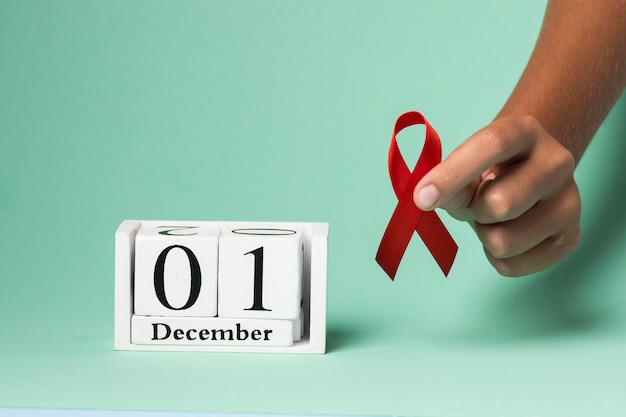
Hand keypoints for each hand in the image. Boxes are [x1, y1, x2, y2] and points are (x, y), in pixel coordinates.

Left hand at [413, 115, 580, 276]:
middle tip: (478, 202)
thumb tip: (427, 198)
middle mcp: (557, 161)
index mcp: (524, 131)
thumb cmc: (489, 172)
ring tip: (495, 218)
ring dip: (486, 236)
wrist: (528, 179)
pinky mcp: (571, 238)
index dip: (452, 174)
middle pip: (500, 204)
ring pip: (504, 242)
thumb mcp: (465, 167)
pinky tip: (508, 234)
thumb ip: (448, 181)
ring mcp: (571, 201)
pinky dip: (496, 258)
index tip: (422, 198)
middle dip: (475, 211)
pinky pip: (512, 266)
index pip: (491, 144)